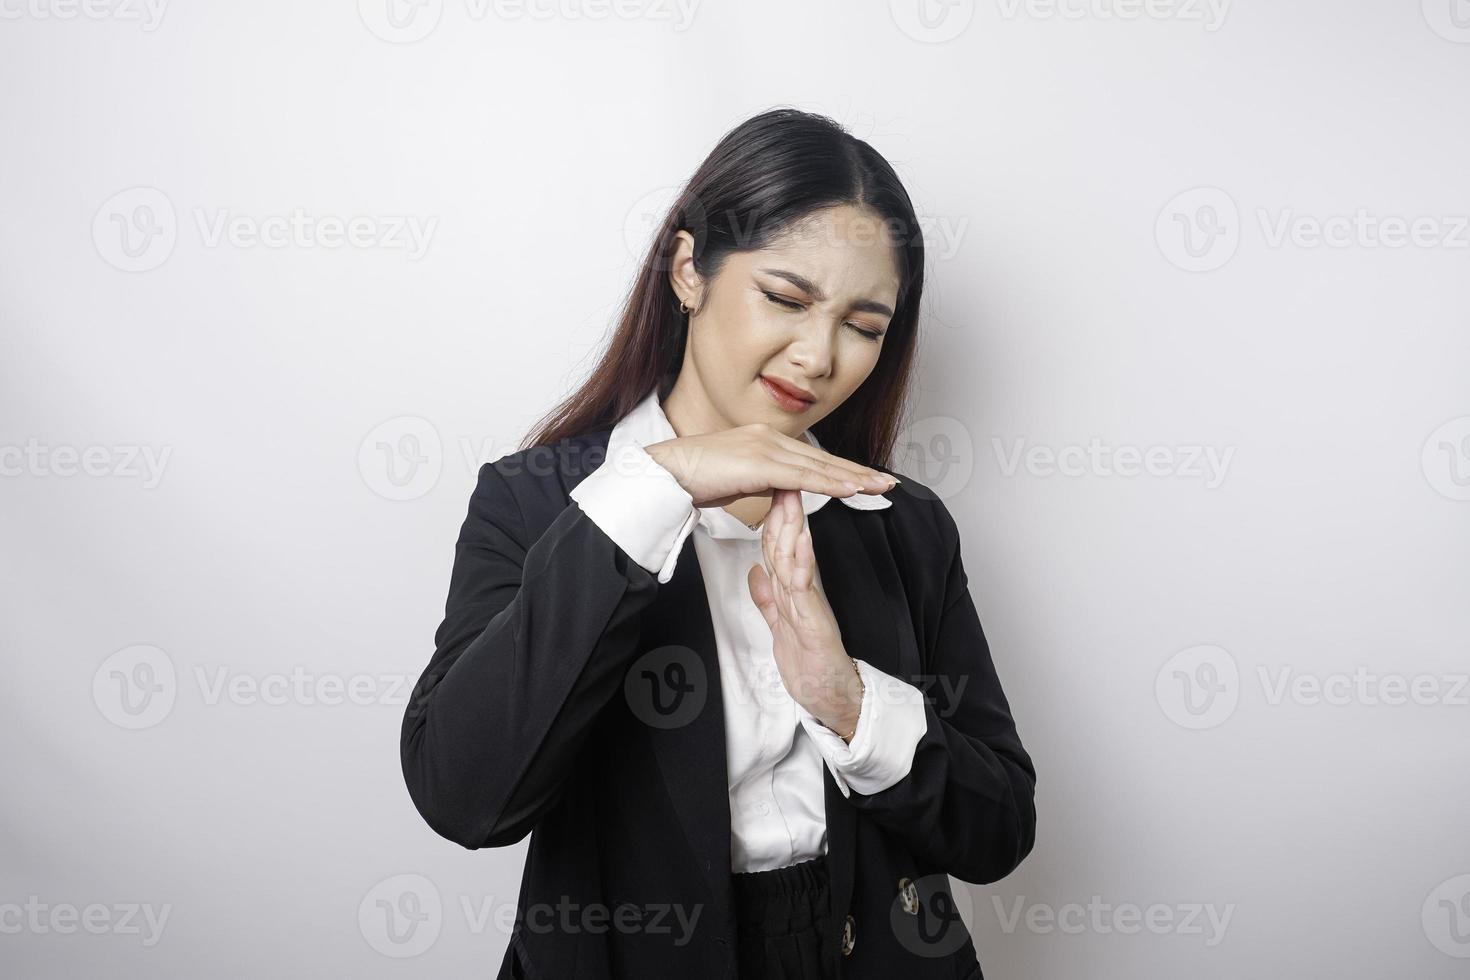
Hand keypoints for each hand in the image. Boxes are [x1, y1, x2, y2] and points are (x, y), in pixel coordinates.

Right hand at [645, 423, 896, 509]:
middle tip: (886, 481)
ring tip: (878, 486)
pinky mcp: (760, 463)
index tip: (864, 478)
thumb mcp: (737, 480)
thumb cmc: (693, 479)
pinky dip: (829, 483)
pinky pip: (802, 476)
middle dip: (856, 471)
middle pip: (822, 459)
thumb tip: (779, 493)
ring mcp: (765, 448)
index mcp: (764, 440)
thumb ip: (762, 482)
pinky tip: (850, 489)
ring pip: (818, 466)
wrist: (665, 472)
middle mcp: (769, 438)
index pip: (811, 458)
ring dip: (851, 478)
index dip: (840, 468)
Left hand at [746, 488, 863, 738]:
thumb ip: (769, 601)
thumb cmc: (813, 670)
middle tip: (783, 475)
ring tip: (790, 496)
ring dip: (792, 527)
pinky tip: (801, 541)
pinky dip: (802, 563)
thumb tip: (754, 573)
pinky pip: (804, 589)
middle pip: (788, 546)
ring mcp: (810, 607)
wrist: (836, 704)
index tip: (766, 489)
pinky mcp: (816, 624)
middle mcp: (802, 595)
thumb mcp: (781, 630)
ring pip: (796, 560)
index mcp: (792, 595)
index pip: (778, 549)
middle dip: (783, 510)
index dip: (770, 518)